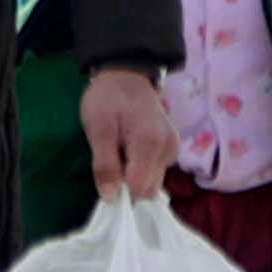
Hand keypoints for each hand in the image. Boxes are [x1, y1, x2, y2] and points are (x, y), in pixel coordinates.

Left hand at [80, 65, 172, 196]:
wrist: (126, 74)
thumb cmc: (108, 98)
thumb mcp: (97, 129)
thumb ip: (105, 165)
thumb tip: (110, 198)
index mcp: (151, 143)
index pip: (140, 189)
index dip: (121, 189)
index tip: (106, 176)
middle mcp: (169, 149)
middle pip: (149, 188)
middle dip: (128, 182)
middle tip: (111, 159)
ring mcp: (173, 148)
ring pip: (152, 182)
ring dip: (134, 174)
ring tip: (120, 149)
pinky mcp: (171, 147)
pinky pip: (156, 170)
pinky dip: (141, 167)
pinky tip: (130, 148)